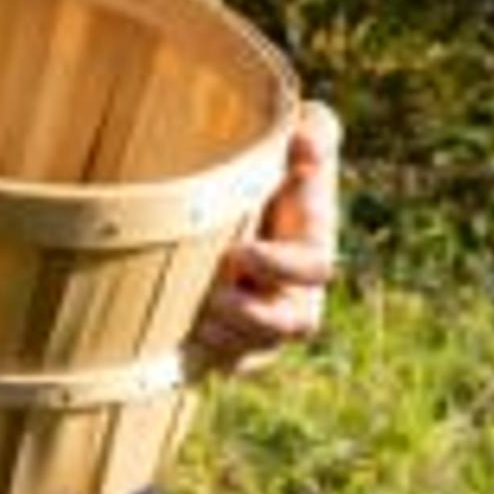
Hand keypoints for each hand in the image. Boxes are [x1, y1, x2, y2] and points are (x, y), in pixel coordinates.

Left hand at [189, 100, 340, 374]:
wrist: (217, 192)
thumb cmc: (266, 157)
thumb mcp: (296, 132)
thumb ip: (315, 129)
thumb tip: (304, 145)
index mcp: (312, 243)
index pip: (314, 269)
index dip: (281, 268)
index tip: (241, 251)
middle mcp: (295, 289)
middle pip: (292, 326)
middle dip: (254, 319)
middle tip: (213, 298)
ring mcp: (263, 320)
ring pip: (255, 350)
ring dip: (225, 338)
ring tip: (193, 317)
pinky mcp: (230, 338)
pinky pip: (226, 364)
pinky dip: (204, 357)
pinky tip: (178, 340)